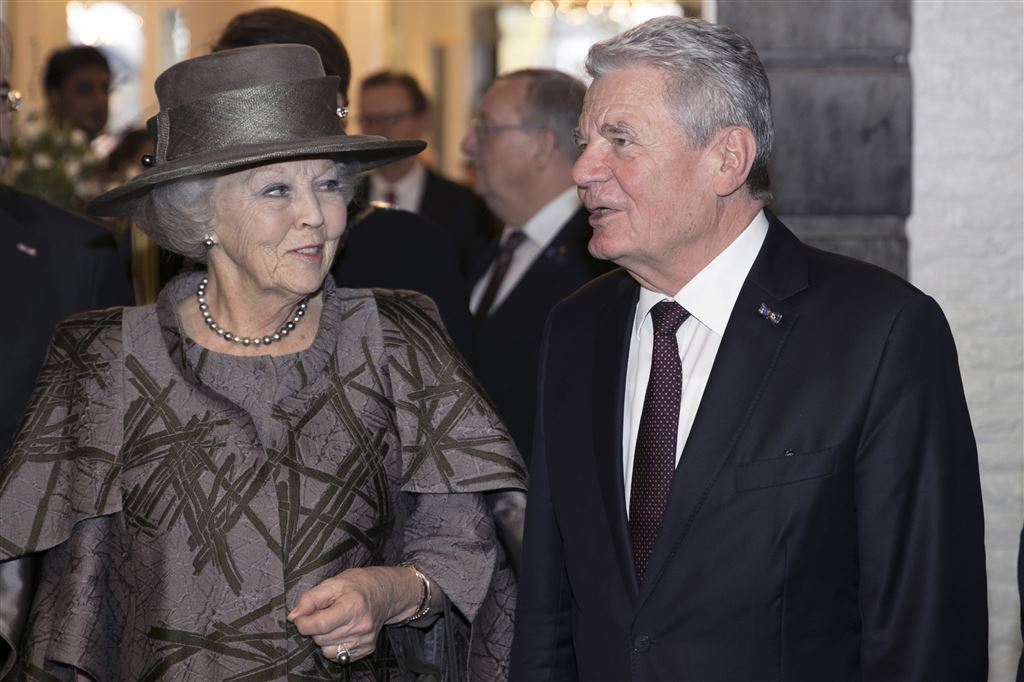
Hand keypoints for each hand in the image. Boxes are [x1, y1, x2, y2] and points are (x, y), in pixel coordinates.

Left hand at [288, 566, 422, 663]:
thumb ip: (310, 598)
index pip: (319, 625)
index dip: (304, 622)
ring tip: (334, 622)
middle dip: (315, 627)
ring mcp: (365, 640)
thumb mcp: (333, 583)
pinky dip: (334, 645)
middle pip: (321, 638)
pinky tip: (342, 631)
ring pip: (327, 650)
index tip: (302, 616)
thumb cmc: (358, 585)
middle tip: (324, 613)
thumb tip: (294, 616)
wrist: (385, 593)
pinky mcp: (366, 649)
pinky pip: (338, 656)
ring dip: (324, 638)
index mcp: (353, 606)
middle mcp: (361, 626)